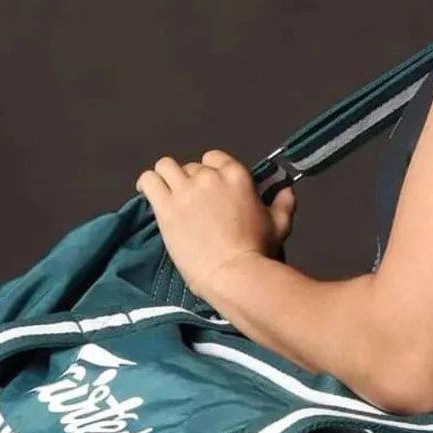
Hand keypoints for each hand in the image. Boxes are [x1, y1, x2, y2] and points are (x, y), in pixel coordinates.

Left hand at [135, 149, 296, 297]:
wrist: (232, 274)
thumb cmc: (258, 251)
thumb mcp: (280, 224)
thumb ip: (284, 201)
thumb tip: (285, 187)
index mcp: (236, 175)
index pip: (214, 157)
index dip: (211, 172)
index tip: (211, 189)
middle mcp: (209, 177)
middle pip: (191, 167)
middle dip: (191, 181)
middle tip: (192, 203)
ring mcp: (185, 190)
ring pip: (165, 166)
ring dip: (166, 177)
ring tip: (167, 193)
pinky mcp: (165, 207)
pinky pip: (148, 181)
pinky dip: (147, 184)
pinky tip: (148, 193)